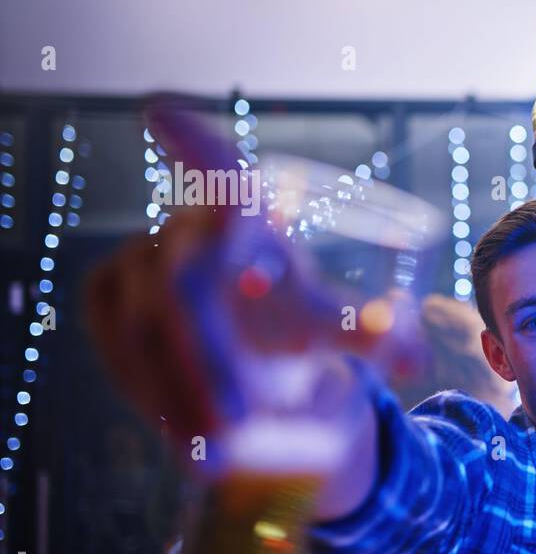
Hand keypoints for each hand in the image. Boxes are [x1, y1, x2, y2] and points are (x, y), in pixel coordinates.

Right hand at [84, 100, 422, 514]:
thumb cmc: (292, 328)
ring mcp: (140, 255)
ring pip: (147, 321)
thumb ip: (375, 335)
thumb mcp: (336, 331)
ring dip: (179, 385)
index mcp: (248, 217)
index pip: (221, 173)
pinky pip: (118, 338)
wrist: (238, 354)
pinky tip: (180, 424)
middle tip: (238, 423)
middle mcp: (188, 225)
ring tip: (219, 442)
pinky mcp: (107, 291)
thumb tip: (410, 356)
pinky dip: (148, 384)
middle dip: (209, 359)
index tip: (159, 112)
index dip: (193, 146)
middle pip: (186, 283)